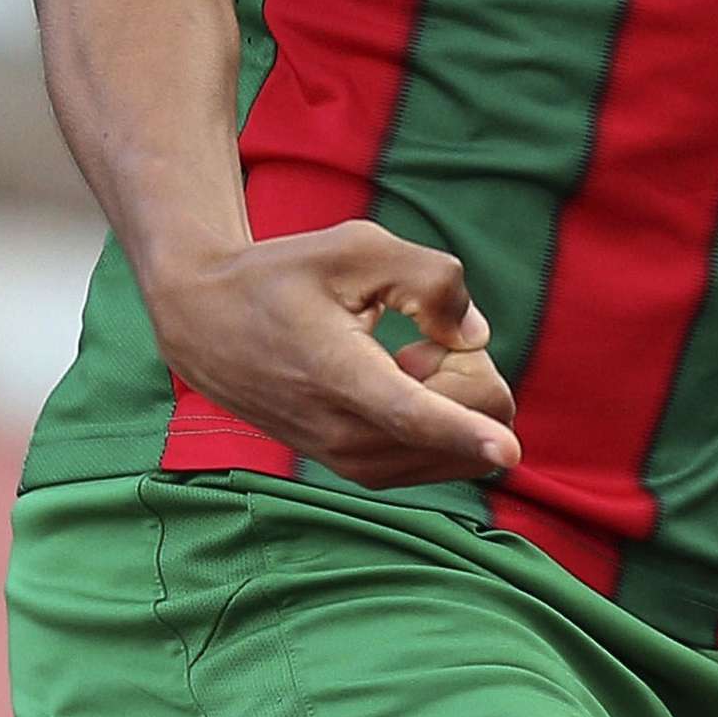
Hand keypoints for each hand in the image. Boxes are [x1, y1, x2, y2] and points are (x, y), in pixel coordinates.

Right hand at [137, 219, 521, 486]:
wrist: (207, 324)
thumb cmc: (283, 277)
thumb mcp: (355, 248)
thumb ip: (428, 279)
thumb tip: (475, 336)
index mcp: (339, 374)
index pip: (412, 414)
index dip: (467, 430)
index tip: (509, 453)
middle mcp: (342, 435)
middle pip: (459, 425)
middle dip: (469, 373)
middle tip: (425, 335)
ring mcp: (347, 460)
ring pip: (451, 448)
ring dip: (454, 397)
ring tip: (404, 355)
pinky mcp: (354, 468)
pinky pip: (432, 457)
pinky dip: (440, 418)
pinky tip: (401, 377)